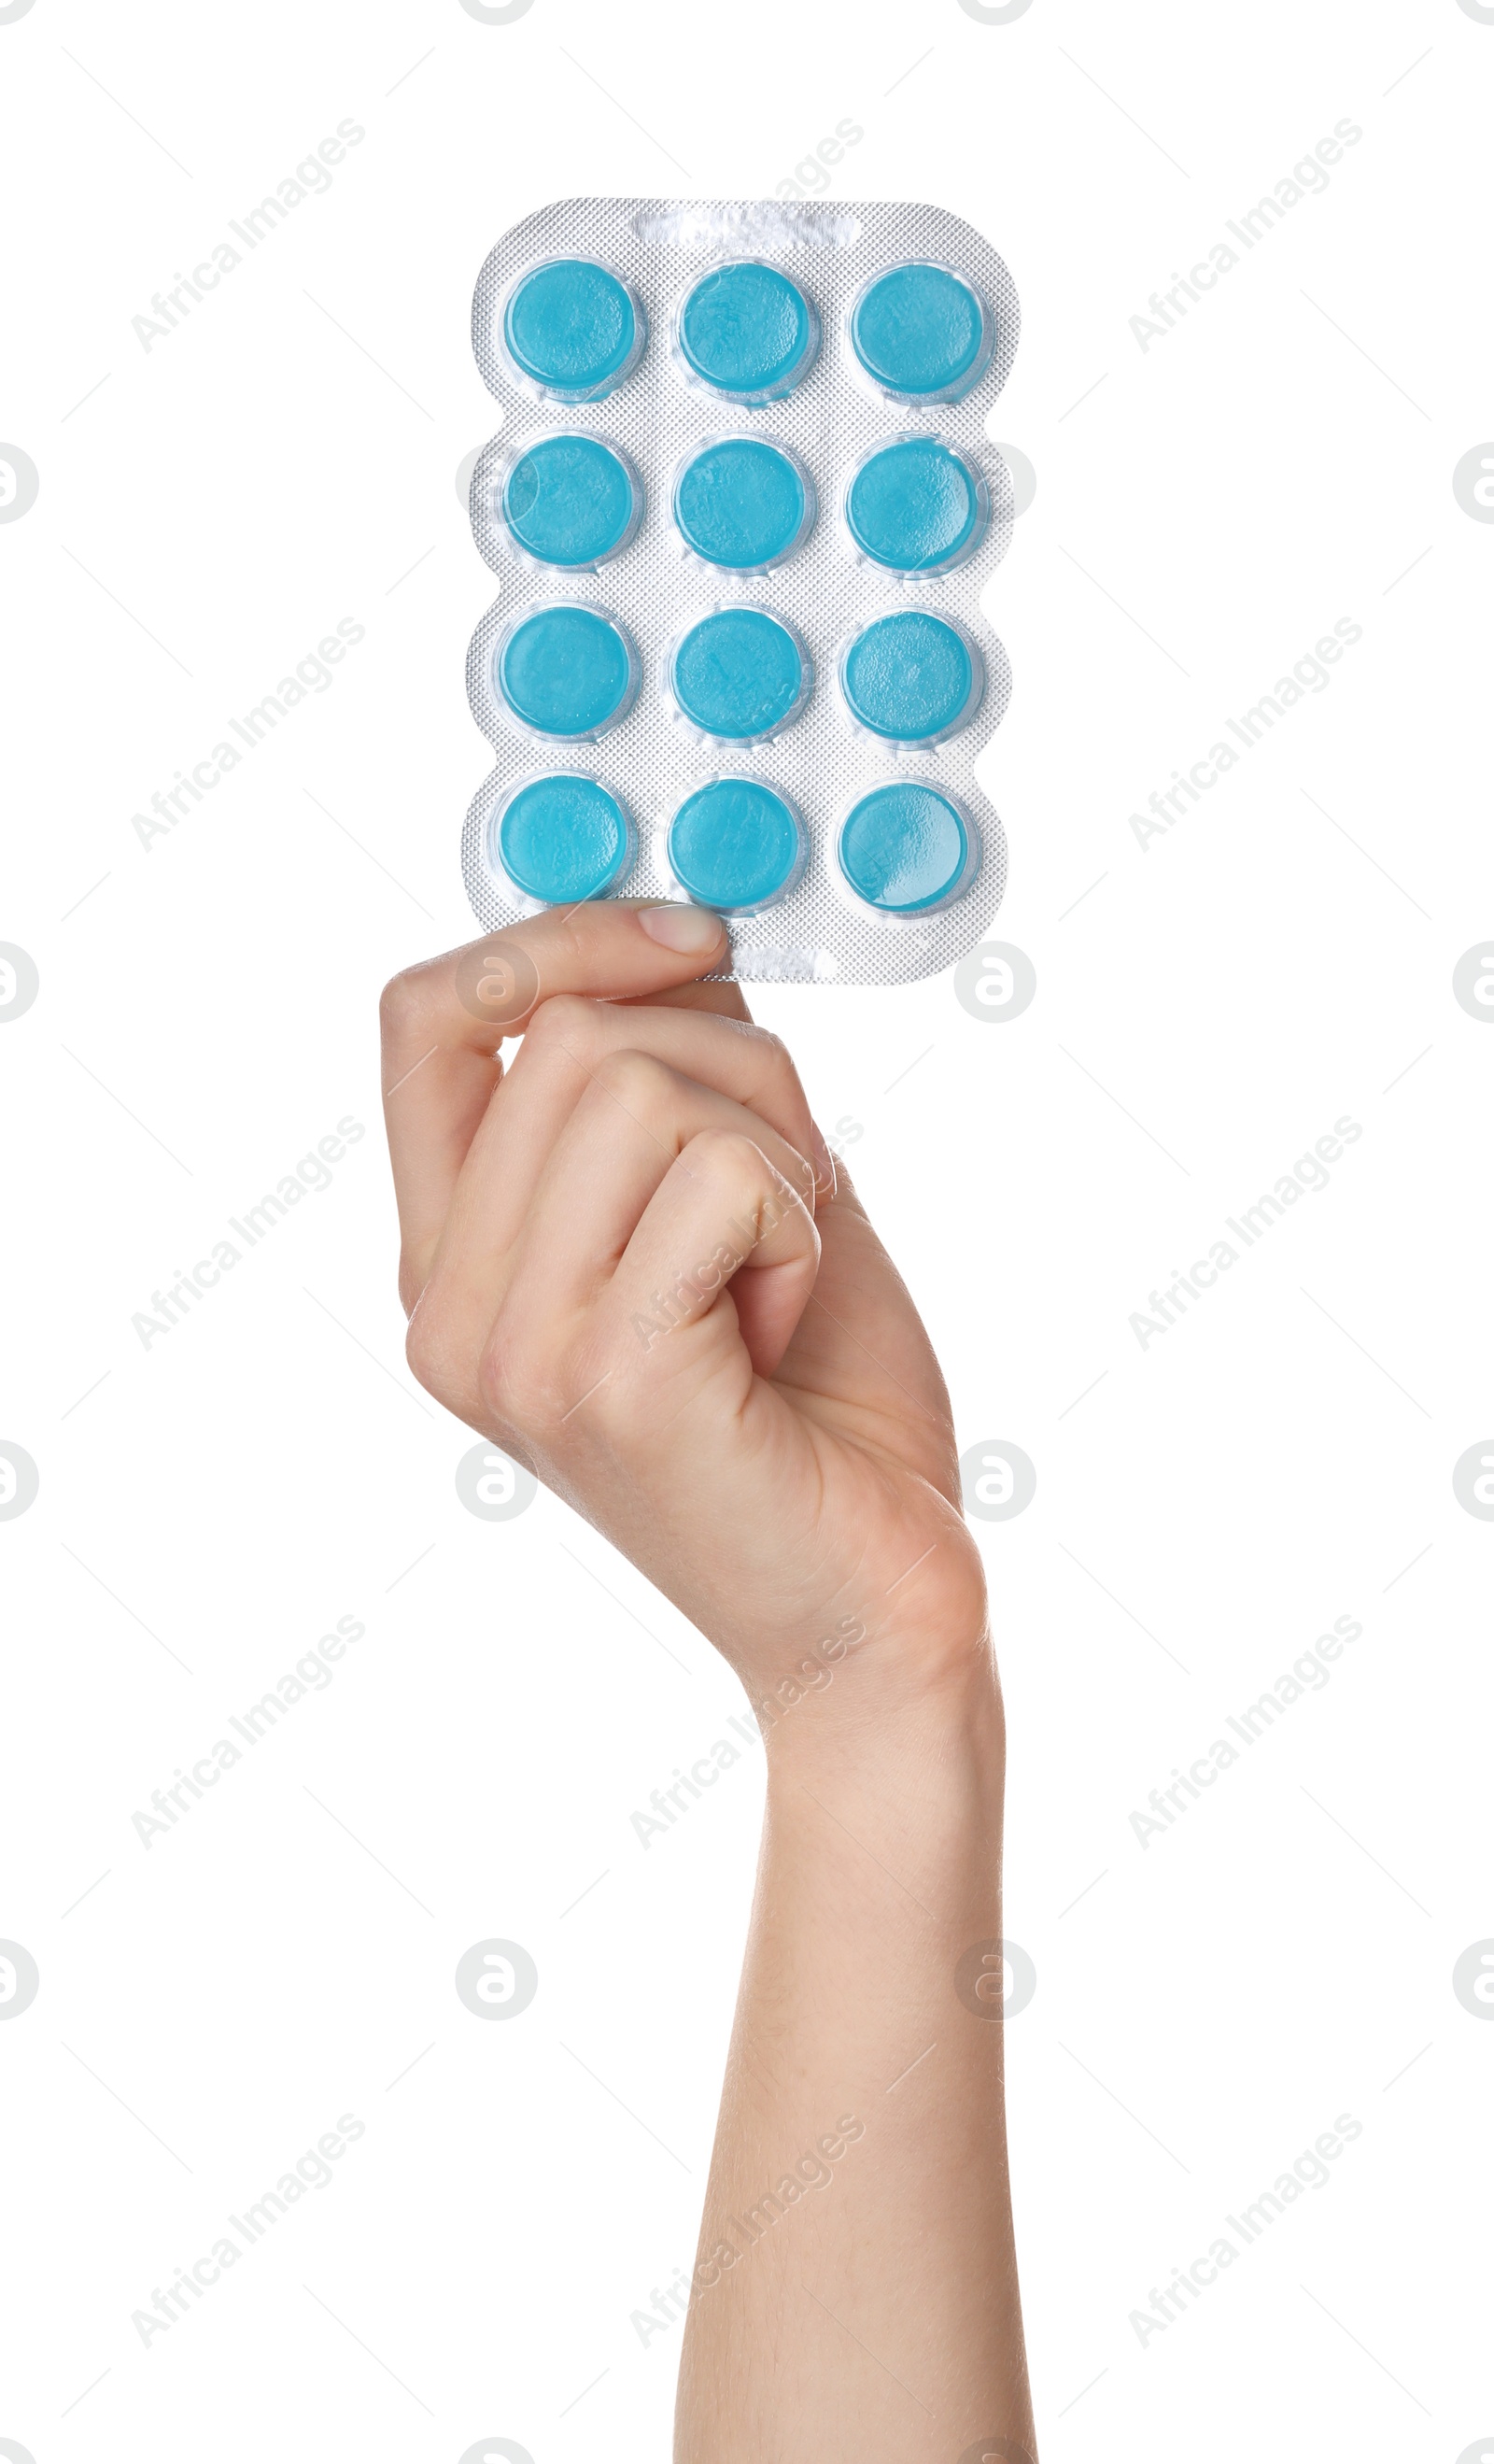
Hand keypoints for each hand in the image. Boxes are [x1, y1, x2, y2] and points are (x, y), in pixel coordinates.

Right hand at [381, 903, 989, 1731]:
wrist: (875, 1612)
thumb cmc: (815, 1416)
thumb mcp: (737, 1203)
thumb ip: (679, 1080)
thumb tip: (675, 940)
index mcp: (458, 1265)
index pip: (427, 1021)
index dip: (556, 938)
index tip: (688, 940)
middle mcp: (454, 1312)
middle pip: (572, 1036)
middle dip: (738, 1077)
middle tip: (790, 1203)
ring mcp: (515, 1351)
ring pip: (644, 1087)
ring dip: (777, 1158)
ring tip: (781, 1281)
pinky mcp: (605, 1378)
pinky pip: (726, 1175)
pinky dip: (803, 1228)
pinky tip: (788, 1331)